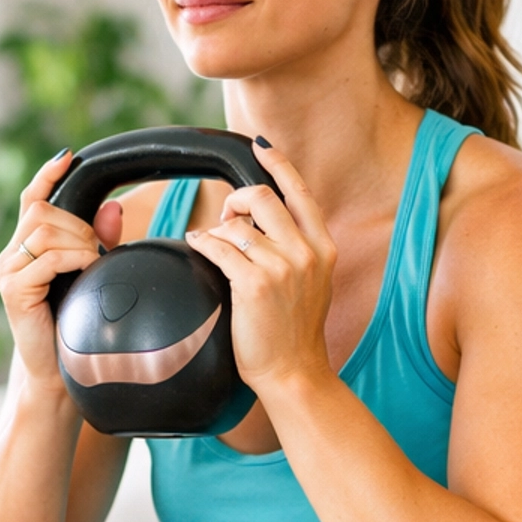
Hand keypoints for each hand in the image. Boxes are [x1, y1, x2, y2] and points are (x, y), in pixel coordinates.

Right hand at [0, 152, 123, 384]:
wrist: (59, 375)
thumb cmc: (75, 327)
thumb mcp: (91, 276)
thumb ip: (101, 241)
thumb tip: (114, 207)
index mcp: (24, 248)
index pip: (31, 199)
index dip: (47, 175)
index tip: (70, 157)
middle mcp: (10, 256)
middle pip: (42, 211)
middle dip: (78, 224)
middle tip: (96, 251)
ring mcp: (8, 272)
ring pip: (45, 232)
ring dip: (78, 243)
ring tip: (91, 266)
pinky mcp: (13, 290)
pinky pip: (47, 258)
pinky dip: (73, 259)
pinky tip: (85, 272)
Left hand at [185, 143, 337, 395]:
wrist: (294, 373)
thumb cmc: (294, 333)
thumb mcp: (312, 284)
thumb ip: (297, 251)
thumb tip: (262, 225)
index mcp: (323, 248)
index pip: (301, 193)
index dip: (280, 166)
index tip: (262, 148)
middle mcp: (306, 252)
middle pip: (263, 197)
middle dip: (238, 200)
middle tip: (228, 217)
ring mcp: (282, 267)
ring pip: (237, 224)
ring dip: (218, 229)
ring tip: (212, 244)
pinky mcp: (254, 284)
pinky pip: (218, 246)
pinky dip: (203, 242)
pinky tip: (198, 246)